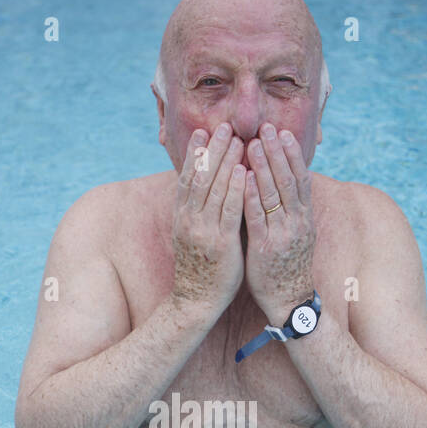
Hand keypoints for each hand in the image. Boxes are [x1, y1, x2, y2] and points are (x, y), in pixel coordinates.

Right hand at [170, 125, 245, 313]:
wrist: (195, 301)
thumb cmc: (199, 268)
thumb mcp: (191, 235)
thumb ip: (197, 212)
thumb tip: (204, 190)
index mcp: (182, 216)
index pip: (188, 178)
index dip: (195, 154)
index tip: (203, 132)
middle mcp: (189, 219)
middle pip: (201, 177)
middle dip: (213, 150)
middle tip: (223, 126)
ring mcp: (204, 230)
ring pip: (215, 189)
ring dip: (227, 162)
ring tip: (237, 140)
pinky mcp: (220, 243)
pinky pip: (229, 211)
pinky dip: (236, 189)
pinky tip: (244, 171)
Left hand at [243, 123, 315, 322]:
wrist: (288, 300)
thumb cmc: (286, 265)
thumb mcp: (295, 234)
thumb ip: (289, 210)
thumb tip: (281, 184)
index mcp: (303, 217)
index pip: (299, 178)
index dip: (291, 154)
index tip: (282, 133)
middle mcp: (296, 221)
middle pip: (287, 180)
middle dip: (277, 152)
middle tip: (267, 128)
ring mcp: (282, 234)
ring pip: (273, 194)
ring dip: (263, 167)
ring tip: (254, 144)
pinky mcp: (266, 248)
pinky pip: (258, 218)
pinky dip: (250, 196)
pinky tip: (242, 178)